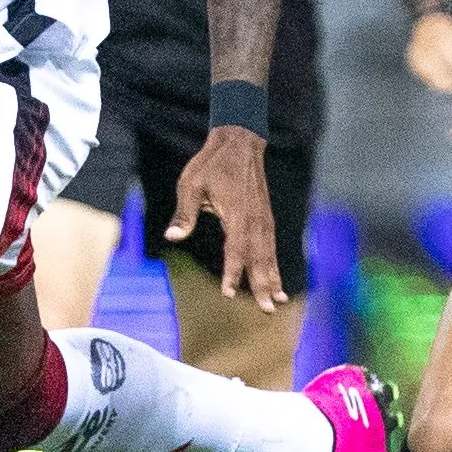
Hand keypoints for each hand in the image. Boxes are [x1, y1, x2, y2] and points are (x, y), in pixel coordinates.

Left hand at [166, 127, 284, 310]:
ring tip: (279, 302)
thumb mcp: (191, 184)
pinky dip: (274, 264)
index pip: (235, 250)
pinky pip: (270, 246)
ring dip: (274, 279)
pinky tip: (276, 280)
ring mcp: (263, 219)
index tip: (230, 294)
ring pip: (269, 254)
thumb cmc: (211, 164)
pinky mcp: (266, 217)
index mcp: (237, 214)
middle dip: (263, 285)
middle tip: (268, 310)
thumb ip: (185, 213)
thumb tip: (172, 236)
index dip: (233, 273)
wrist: (240, 142)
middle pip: (259, 258)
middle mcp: (255, 220)